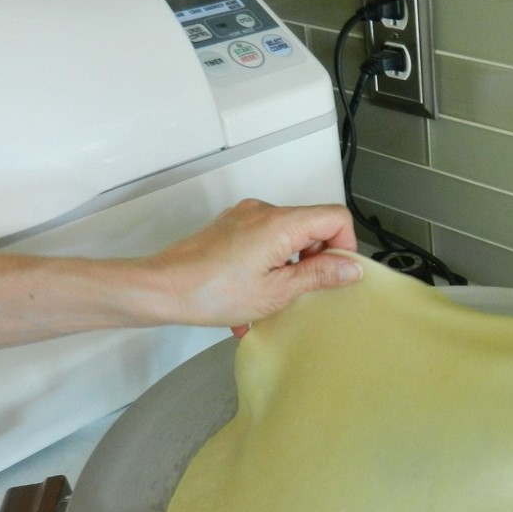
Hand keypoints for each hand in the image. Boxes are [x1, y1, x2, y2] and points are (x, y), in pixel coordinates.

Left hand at [144, 199, 361, 332]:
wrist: (162, 289)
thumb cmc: (210, 291)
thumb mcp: (276, 292)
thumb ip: (318, 276)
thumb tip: (350, 268)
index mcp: (280, 223)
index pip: (335, 218)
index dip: (344, 247)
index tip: (336, 275)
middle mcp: (263, 211)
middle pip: (312, 227)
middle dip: (315, 261)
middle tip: (304, 293)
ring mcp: (245, 217)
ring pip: (288, 237)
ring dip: (290, 268)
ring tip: (274, 300)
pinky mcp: (232, 228)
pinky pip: (265, 242)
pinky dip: (269, 267)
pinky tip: (255, 297)